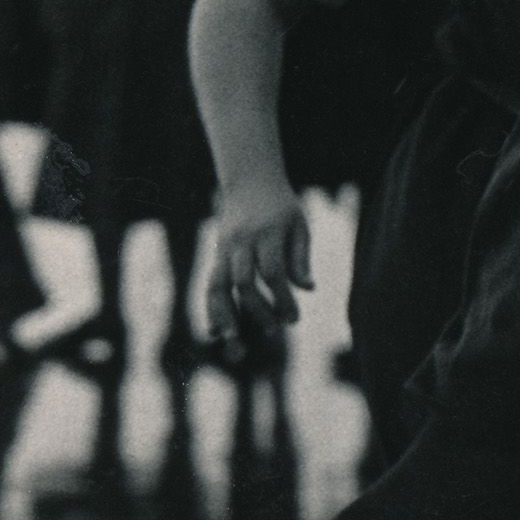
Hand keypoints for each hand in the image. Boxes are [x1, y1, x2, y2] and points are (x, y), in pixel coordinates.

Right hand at [206, 185, 312, 340]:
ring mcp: (224, 247)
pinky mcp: (216, 253)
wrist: (249, 179)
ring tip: (233, 339)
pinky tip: (215, 330)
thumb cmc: (281, 205)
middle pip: (243, 281)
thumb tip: (308, 290)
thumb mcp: (299, 225)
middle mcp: (242, 241)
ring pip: (218, 284)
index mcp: (267, 233)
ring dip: (224, 313)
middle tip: (274, 330)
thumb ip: (300, 258)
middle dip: (257, 309)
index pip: (272, 272)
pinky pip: (210, 283)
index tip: (294, 319)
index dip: (282, 298)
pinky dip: (211, 307)